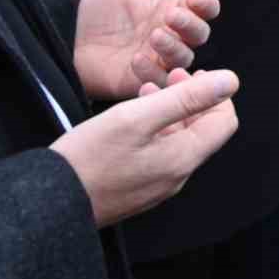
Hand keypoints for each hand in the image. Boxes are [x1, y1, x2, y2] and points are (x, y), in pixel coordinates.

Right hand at [49, 67, 239, 228]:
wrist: (48, 204)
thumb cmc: (89, 158)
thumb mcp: (138, 117)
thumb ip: (187, 98)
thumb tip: (230, 81)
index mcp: (184, 158)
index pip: (224, 122)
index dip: (214, 94)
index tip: (188, 74)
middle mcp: (177, 176)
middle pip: (202, 131)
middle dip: (191, 99)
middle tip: (167, 77)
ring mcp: (157, 187)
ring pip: (178, 141)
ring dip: (170, 113)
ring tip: (146, 91)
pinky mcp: (137, 191)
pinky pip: (158, 156)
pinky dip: (153, 131)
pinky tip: (131, 119)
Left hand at [73, 0, 221, 100]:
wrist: (63, 41)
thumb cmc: (97, 12)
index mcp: (172, 10)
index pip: (205, 8)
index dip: (206, 4)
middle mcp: (172, 35)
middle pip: (200, 33)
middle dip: (191, 24)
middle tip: (170, 17)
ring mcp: (160, 60)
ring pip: (185, 57)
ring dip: (174, 47)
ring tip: (153, 36)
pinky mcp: (145, 81)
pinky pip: (161, 81)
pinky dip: (153, 70)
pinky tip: (136, 59)